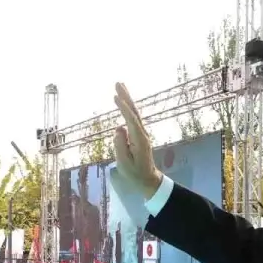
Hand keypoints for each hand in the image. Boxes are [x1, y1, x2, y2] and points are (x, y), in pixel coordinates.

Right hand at [112, 83, 163, 199]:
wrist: (147, 179)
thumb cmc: (135, 174)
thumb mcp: (124, 163)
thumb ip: (120, 146)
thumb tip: (119, 128)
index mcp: (139, 140)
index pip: (131, 120)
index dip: (123, 108)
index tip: (115, 96)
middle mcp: (142, 133)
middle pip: (134, 112)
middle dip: (126, 97)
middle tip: (118, 83)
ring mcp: (141, 133)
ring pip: (134, 113)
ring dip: (127, 99)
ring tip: (119, 87)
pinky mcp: (138, 135)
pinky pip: (132, 118)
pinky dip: (127, 108)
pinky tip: (123, 102)